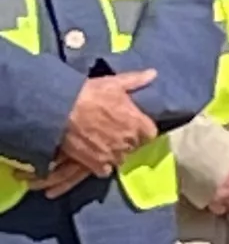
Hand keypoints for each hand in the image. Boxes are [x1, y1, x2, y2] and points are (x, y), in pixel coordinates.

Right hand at [45, 69, 158, 189]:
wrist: (59, 111)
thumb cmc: (89, 95)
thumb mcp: (113, 84)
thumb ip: (135, 81)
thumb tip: (153, 74)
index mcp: (138, 124)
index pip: (150, 133)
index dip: (141, 129)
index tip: (133, 124)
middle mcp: (129, 142)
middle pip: (135, 146)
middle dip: (128, 140)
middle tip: (114, 131)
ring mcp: (113, 154)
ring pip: (121, 158)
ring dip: (115, 152)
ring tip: (104, 143)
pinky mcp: (96, 164)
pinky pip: (105, 170)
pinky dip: (102, 164)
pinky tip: (95, 155)